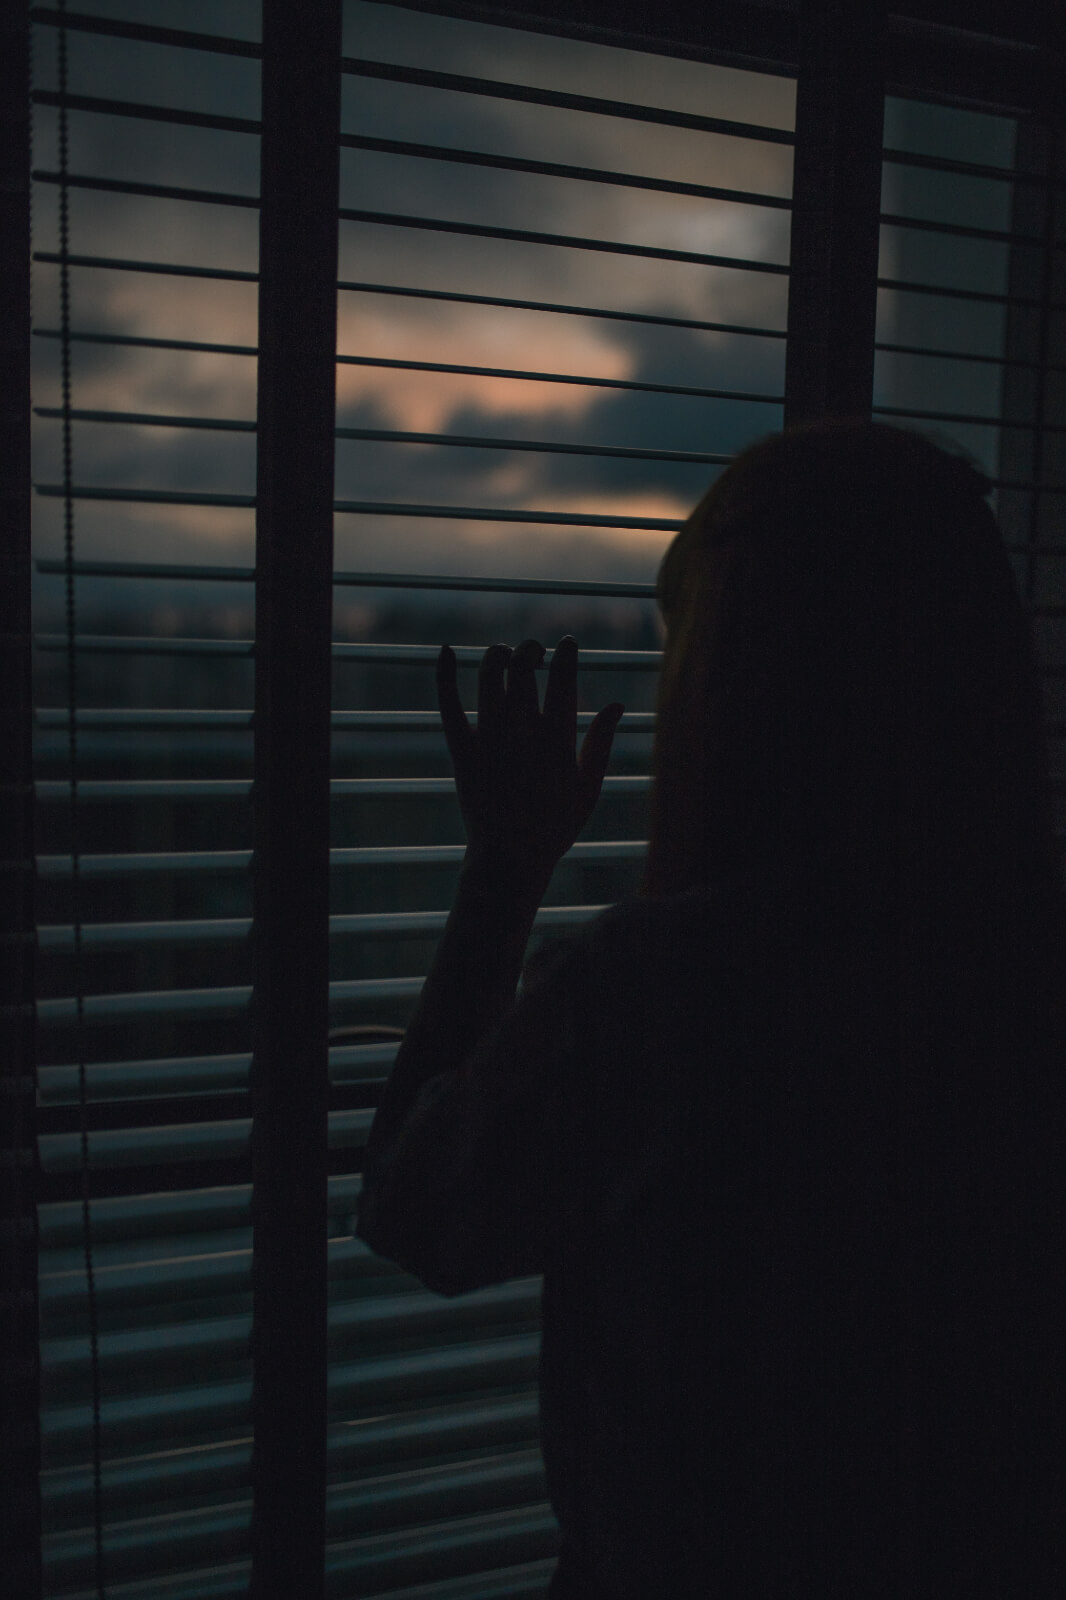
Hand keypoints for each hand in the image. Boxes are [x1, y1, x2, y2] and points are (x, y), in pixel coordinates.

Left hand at [437, 636, 623, 891]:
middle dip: (530, 650)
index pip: (563, 679)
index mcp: (557, 739)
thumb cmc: (555, 827)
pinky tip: (445, 651)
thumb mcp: (588, 788)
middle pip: (524, 669)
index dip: (566, 654)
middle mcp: (523, 732)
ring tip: (503, 654)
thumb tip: (616, 704)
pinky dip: (444, 675)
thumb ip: (601, 744)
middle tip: (533, 652)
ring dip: (497, 655)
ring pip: (489, 677)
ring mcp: (490, 739)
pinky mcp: (462, 751)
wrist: (510, 859)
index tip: (566, 644)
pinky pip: (449, 705)